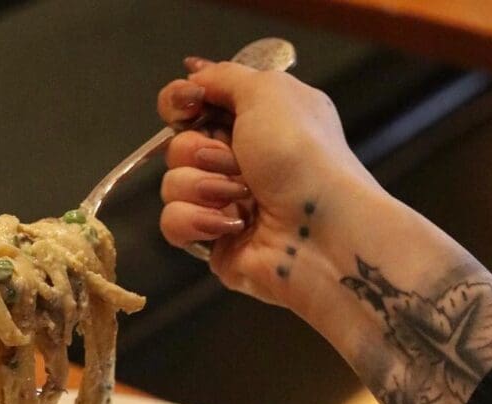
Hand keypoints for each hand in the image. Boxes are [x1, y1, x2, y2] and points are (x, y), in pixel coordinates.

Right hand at [157, 58, 380, 304]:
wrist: (319, 229)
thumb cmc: (302, 155)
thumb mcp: (268, 92)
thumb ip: (224, 76)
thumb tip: (194, 75)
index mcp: (253, 121)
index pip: (194, 105)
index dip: (182, 102)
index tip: (190, 103)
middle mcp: (235, 160)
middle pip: (177, 144)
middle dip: (199, 150)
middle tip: (236, 162)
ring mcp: (220, 202)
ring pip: (172, 184)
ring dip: (203, 186)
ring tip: (242, 197)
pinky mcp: (210, 240)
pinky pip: (174, 223)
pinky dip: (198, 220)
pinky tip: (231, 225)